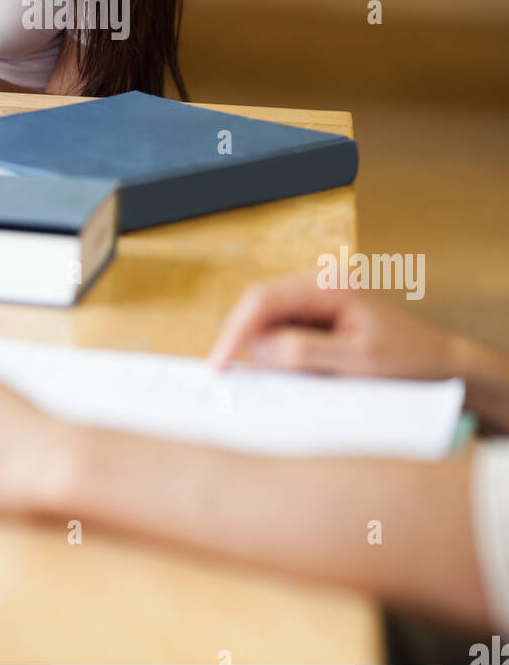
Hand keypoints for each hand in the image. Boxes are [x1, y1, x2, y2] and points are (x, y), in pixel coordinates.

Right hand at [210, 273, 460, 381]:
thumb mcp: (360, 363)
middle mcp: (320, 284)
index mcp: (329, 284)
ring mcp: (319, 300)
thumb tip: (259, 348)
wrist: (444, 365)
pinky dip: (278, 354)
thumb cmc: (411, 362)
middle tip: (231, 378)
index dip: (235, 330)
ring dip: (262, 350)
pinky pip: (285, 332)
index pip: (263, 298)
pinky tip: (288, 375)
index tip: (219, 365)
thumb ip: (308, 353)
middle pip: (260, 306)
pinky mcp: (321, 318)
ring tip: (272, 380)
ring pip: (269, 321)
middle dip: (243, 340)